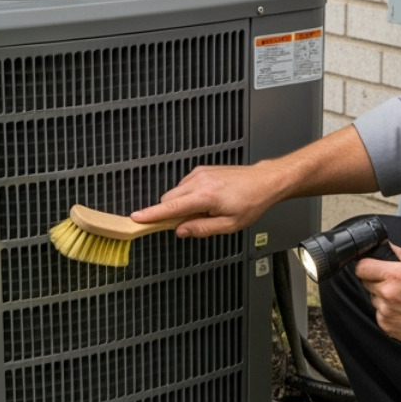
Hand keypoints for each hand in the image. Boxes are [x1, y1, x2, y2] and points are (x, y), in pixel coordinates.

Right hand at [130, 160, 290, 237]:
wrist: (264, 181)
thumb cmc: (251, 203)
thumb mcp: (229, 225)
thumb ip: (202, 229)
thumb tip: (181, 231)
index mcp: (205, 196)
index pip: (171, 208)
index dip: (151, 215)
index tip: (136, 218)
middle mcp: (199, 181)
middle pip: (168, 200)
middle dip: (170, 214)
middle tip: (189, 224)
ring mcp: (199, 173)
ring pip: (176, 193)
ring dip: (181, 206)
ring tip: (206, 211)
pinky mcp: (201, 170)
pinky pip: (184, 187)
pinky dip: (188, 197)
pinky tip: (207, 202)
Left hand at [353, 243, 400, 350]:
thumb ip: (400, 254)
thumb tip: (387, 246)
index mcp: (395, 275)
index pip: (361, 267)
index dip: (366, 265)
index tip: (371, 266)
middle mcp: (387, 294)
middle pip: (365, 282)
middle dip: (376, 280)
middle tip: (395, 282)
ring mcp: (385, 311)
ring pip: (373, 298)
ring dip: (382, 296)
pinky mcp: (386, 325)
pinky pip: (379, 313)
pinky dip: (387, 311)